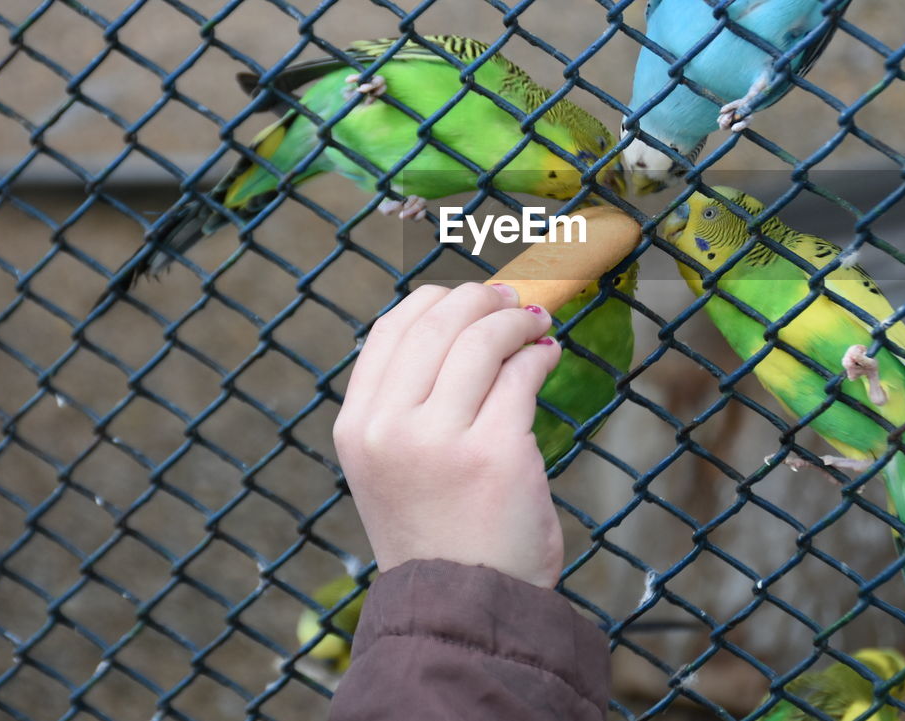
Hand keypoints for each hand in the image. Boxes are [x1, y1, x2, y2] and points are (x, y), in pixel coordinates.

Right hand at [334, 282, 563, 588]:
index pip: (389, 330)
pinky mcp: (496, 452)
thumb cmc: (437, 532)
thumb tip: (458, 325)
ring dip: (517, 321)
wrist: (462, 608)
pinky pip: (522, 375)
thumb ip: (407, 403)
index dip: (435, 299)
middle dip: (481, 300)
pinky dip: (540, 356)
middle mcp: (389, 429)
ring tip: (536, 325)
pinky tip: (548, 357)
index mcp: (357, 427)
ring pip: (482, 341)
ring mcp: (440, 440)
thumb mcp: (392, 466)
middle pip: (437, 324)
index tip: (468, 297)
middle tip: (512, 299)